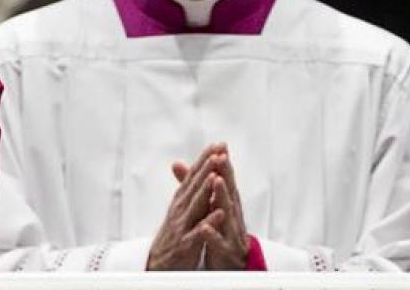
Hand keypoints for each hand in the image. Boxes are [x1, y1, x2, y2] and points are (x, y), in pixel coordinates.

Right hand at [146, 143, 227, 269]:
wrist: (159, 262)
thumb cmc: (174, 234)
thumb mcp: (179, 208)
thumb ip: (187, 187)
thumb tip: (187, 164)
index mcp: (181, 200)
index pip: (194, 176)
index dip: (206, 160)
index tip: (218, 145)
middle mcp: (180, 209)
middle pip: (195, 186)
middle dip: (207, 168)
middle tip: (218, 152)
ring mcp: (183, 226)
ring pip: (196, 205)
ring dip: (205, 190)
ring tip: (215, 175)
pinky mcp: (187, 244)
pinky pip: (199, 232)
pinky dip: (209, 222)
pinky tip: (218, 213)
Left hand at [199, 148, 248, 269]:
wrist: (229, 265)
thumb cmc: (221, 233)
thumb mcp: (208, 207)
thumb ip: (194, 186)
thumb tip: (178, 164)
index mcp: (226, 205)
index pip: (224, 181)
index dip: (222, 164)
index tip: (219, 146)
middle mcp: (231, 216)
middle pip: (229, 192)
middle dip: (226, 174)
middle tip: (222, 156)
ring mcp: (230, 233)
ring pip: (227, 214)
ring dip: (222, 197)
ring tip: (217, 181)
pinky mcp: (225, 251)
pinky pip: (218, 243)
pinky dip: (212, 234)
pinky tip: (205, 226)